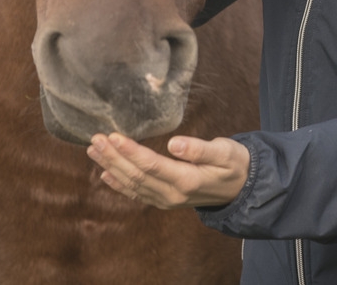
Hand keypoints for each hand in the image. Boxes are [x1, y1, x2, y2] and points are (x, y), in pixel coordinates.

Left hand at [87, 133, 249, 209]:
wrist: (243, 188)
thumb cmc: (235, 164)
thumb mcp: (226, 152)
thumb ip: (200, 149)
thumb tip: (175, 143)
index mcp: (187, 181)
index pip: (151, 165)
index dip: (130, 151)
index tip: (113, 136)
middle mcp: (172, 195)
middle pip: (136, 176)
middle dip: (113, 157)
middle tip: (95, 139)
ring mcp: (166, 201)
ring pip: (132, 185)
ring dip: (111, 167)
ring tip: (93, 150)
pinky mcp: (164, 200)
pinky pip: (137, 194)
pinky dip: (118, 184)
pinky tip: (105, 173)